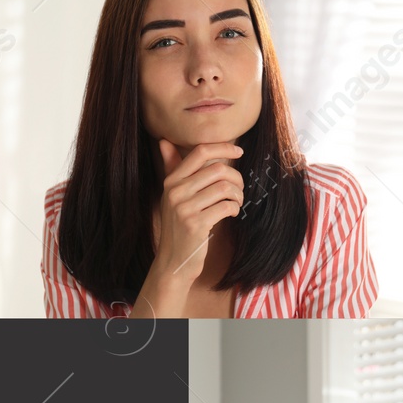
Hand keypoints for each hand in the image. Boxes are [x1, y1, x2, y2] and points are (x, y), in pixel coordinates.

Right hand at [153, 139, 243, 281]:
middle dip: (236, 178)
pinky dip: (235, 208)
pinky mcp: (195, 224)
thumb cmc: (179, 225)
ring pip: (225, 188)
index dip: (224, 148)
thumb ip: (173, 168)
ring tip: (235, 202)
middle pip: (218, 170)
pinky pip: (227, 206)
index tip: (239, 152)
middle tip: (238, 190)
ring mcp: (184, 208)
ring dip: (238, 195)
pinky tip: (231, 213)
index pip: (200, 152)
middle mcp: (175, 192)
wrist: (173, 261)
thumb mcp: (173, 196)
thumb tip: (164, 141)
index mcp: (171, 181)